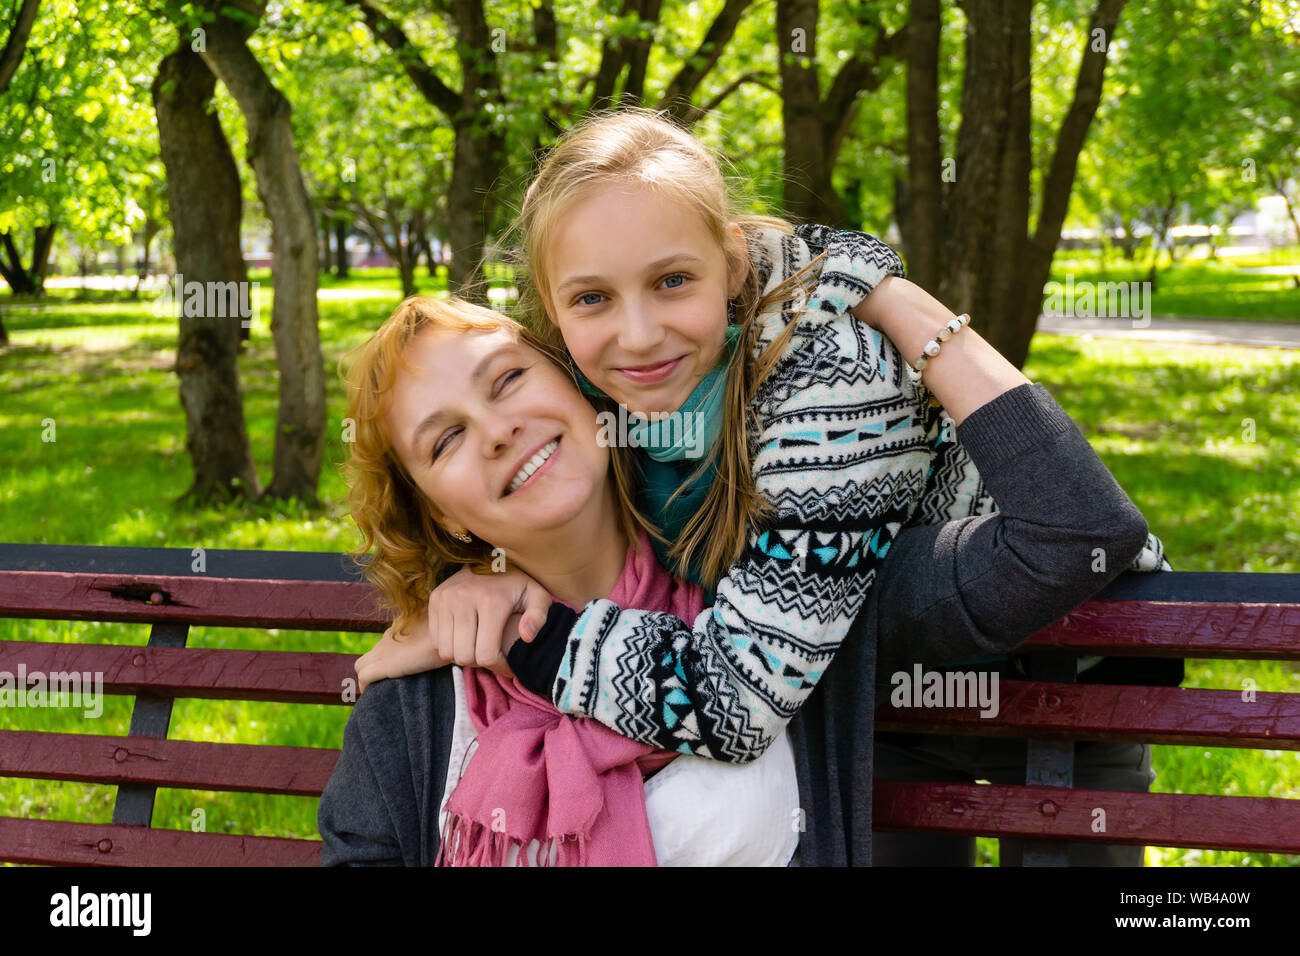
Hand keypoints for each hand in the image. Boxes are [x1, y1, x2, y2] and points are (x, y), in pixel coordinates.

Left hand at [356, 617, 450, 694]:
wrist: (447, 635)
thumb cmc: (449, 632)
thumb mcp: (439, 631)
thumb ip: (431, 635)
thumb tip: (440, 642)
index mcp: (399, 630)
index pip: (383, 646)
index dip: (385, 661)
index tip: (394, 672)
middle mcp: (387, 639)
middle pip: (368, 657)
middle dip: (372, 671)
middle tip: (383, 686)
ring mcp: (383, 651)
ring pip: (361, 666)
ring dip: (368, 680)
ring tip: (379, 693)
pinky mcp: (385, 664)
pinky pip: (364, 677)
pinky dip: (366, 687)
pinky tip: (376, 696)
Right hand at [429, 565, 550, 673]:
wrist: (491, 556)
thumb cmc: (517, 584)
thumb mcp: (537, 596)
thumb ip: (539, 617)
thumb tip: (526, 636)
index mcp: (492, 601)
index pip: (486, 654)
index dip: (498, 665)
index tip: (507, 660)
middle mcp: (464, 598)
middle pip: (464, 656)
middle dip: (479, 662)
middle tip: (491, 653)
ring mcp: (445, 598)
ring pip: (447, 651)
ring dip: (462, 654)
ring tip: (478, 645)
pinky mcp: (434, 599)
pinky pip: (436, 640)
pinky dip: (449, 644)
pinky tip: (465, 636)